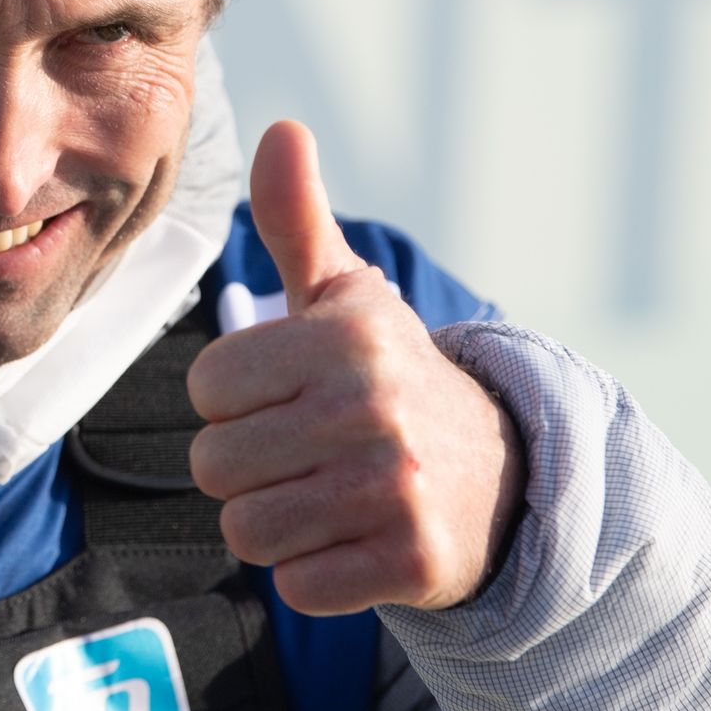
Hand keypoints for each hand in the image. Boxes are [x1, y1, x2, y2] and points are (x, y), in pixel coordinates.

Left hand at [187, 121, 525, 614]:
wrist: (504, 476)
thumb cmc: (392, 378)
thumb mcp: (347, 298)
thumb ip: (297, 219)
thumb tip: (283, 126)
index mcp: (345, 338)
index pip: (207, 386)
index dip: (234, 400)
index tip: (286, 398)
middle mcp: (372, 408)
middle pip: (215, 466)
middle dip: (247, 468)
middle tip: (305, 454)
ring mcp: (396, 488)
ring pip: (247, 530)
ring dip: (275, 523)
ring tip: (326, 495)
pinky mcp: (412, 561)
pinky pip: (298, 584)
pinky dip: (315, 572)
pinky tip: (354, 539)